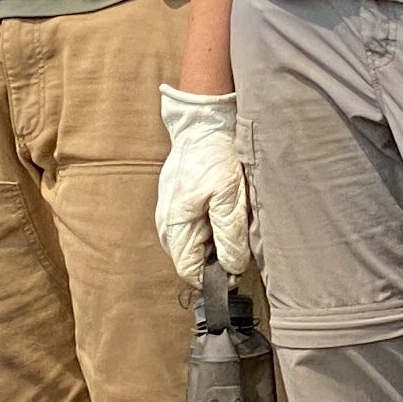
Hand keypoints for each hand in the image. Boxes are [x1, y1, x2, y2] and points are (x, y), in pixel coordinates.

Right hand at [156, 86, 251, 278]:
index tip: (236, 263)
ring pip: (193, 247)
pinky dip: (209, 227)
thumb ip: (230, 236)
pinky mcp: (174, 206)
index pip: (190, 272)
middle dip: (215, 257)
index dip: (215, 275)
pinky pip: (192, 230)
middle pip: (191, 261)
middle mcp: (166, 225)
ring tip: (228, 217)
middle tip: (236, 234)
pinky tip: (220, 209)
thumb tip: (231, 268)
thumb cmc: (216, 158)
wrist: (203, 127)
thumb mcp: (231, 196)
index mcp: (176, 226)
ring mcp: (167, 215)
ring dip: (213, 241)